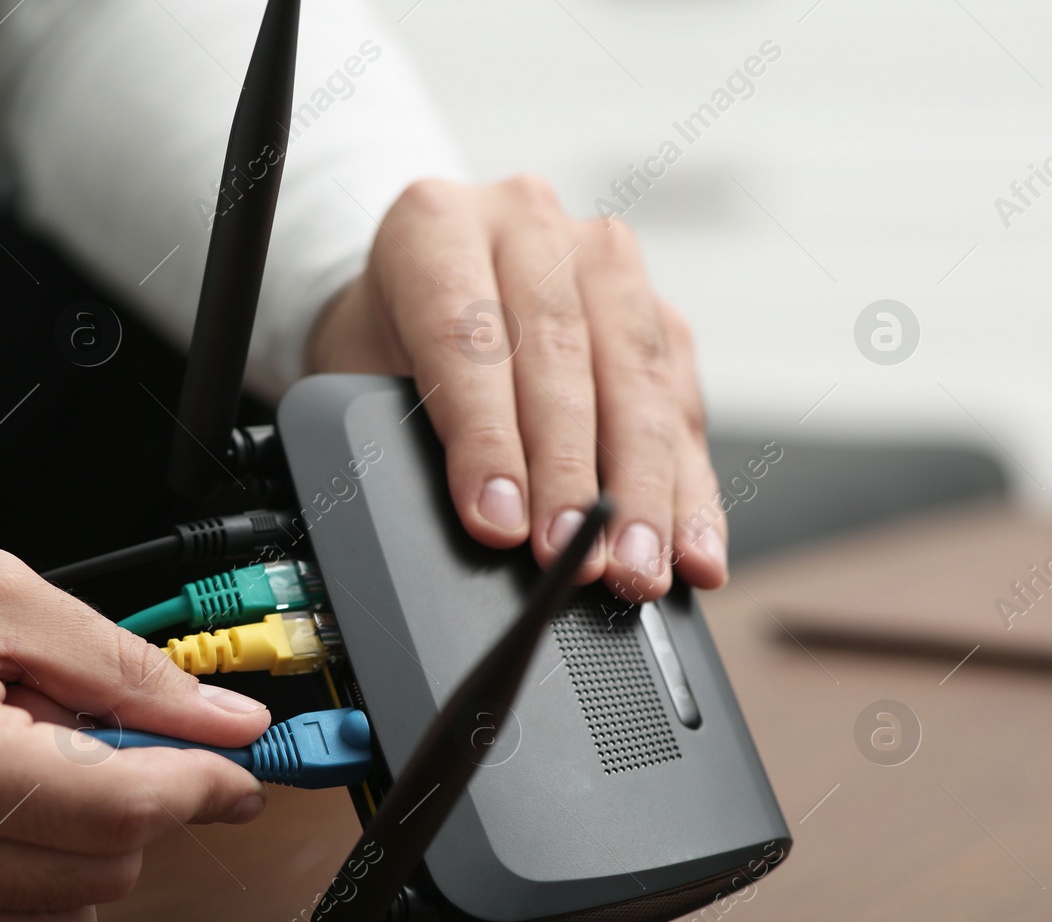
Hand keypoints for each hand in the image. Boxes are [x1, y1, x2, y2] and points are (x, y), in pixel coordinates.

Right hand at [0, 502, 268, 921]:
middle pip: (100, 879)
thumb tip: (227, 724)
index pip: (125, 812)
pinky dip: (6, 920)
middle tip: (73, 741)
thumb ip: (124, 672)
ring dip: (68, 870)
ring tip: (8, 787)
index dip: (201, 783)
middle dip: (123, 808)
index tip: (230, 769)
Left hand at [308, 175, 726, 600]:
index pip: (467, 333)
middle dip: (572, 472)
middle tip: (571, 551)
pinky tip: (692, 549)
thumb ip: (403, 431)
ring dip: (644, 488)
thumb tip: (482, 522)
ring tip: (638, 566)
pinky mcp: (656, 312)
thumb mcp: (358, 374)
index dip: (487, 438)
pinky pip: (681, 404)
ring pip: (638, 378)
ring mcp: (603, 261)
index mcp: (436, 225)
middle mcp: (527, 226)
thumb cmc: (384, 339)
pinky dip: (688, 487)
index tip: (498, 522)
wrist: (419, 293)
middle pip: (562, 355)